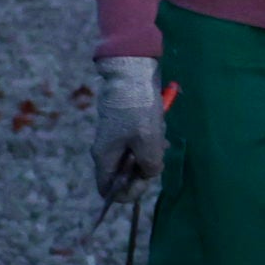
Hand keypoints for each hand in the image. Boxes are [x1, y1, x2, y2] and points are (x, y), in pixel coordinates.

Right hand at [93, 56, 164, 202]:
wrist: (130, 72)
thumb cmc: (138, 107)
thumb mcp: (148, 141)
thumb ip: (149, 165)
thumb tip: (150, 173)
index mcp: (105, 157)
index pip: (108, 191)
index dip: (129, 192)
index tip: (147, 178)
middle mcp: (106, 151)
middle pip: (124, 176)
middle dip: (145, 169)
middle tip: (158, 153)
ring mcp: (115, 138)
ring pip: (134, 158)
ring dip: (151, 152)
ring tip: (159, 135)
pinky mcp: (124, 127)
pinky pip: (138, 143)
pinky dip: (150, 139)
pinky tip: (158, 126)